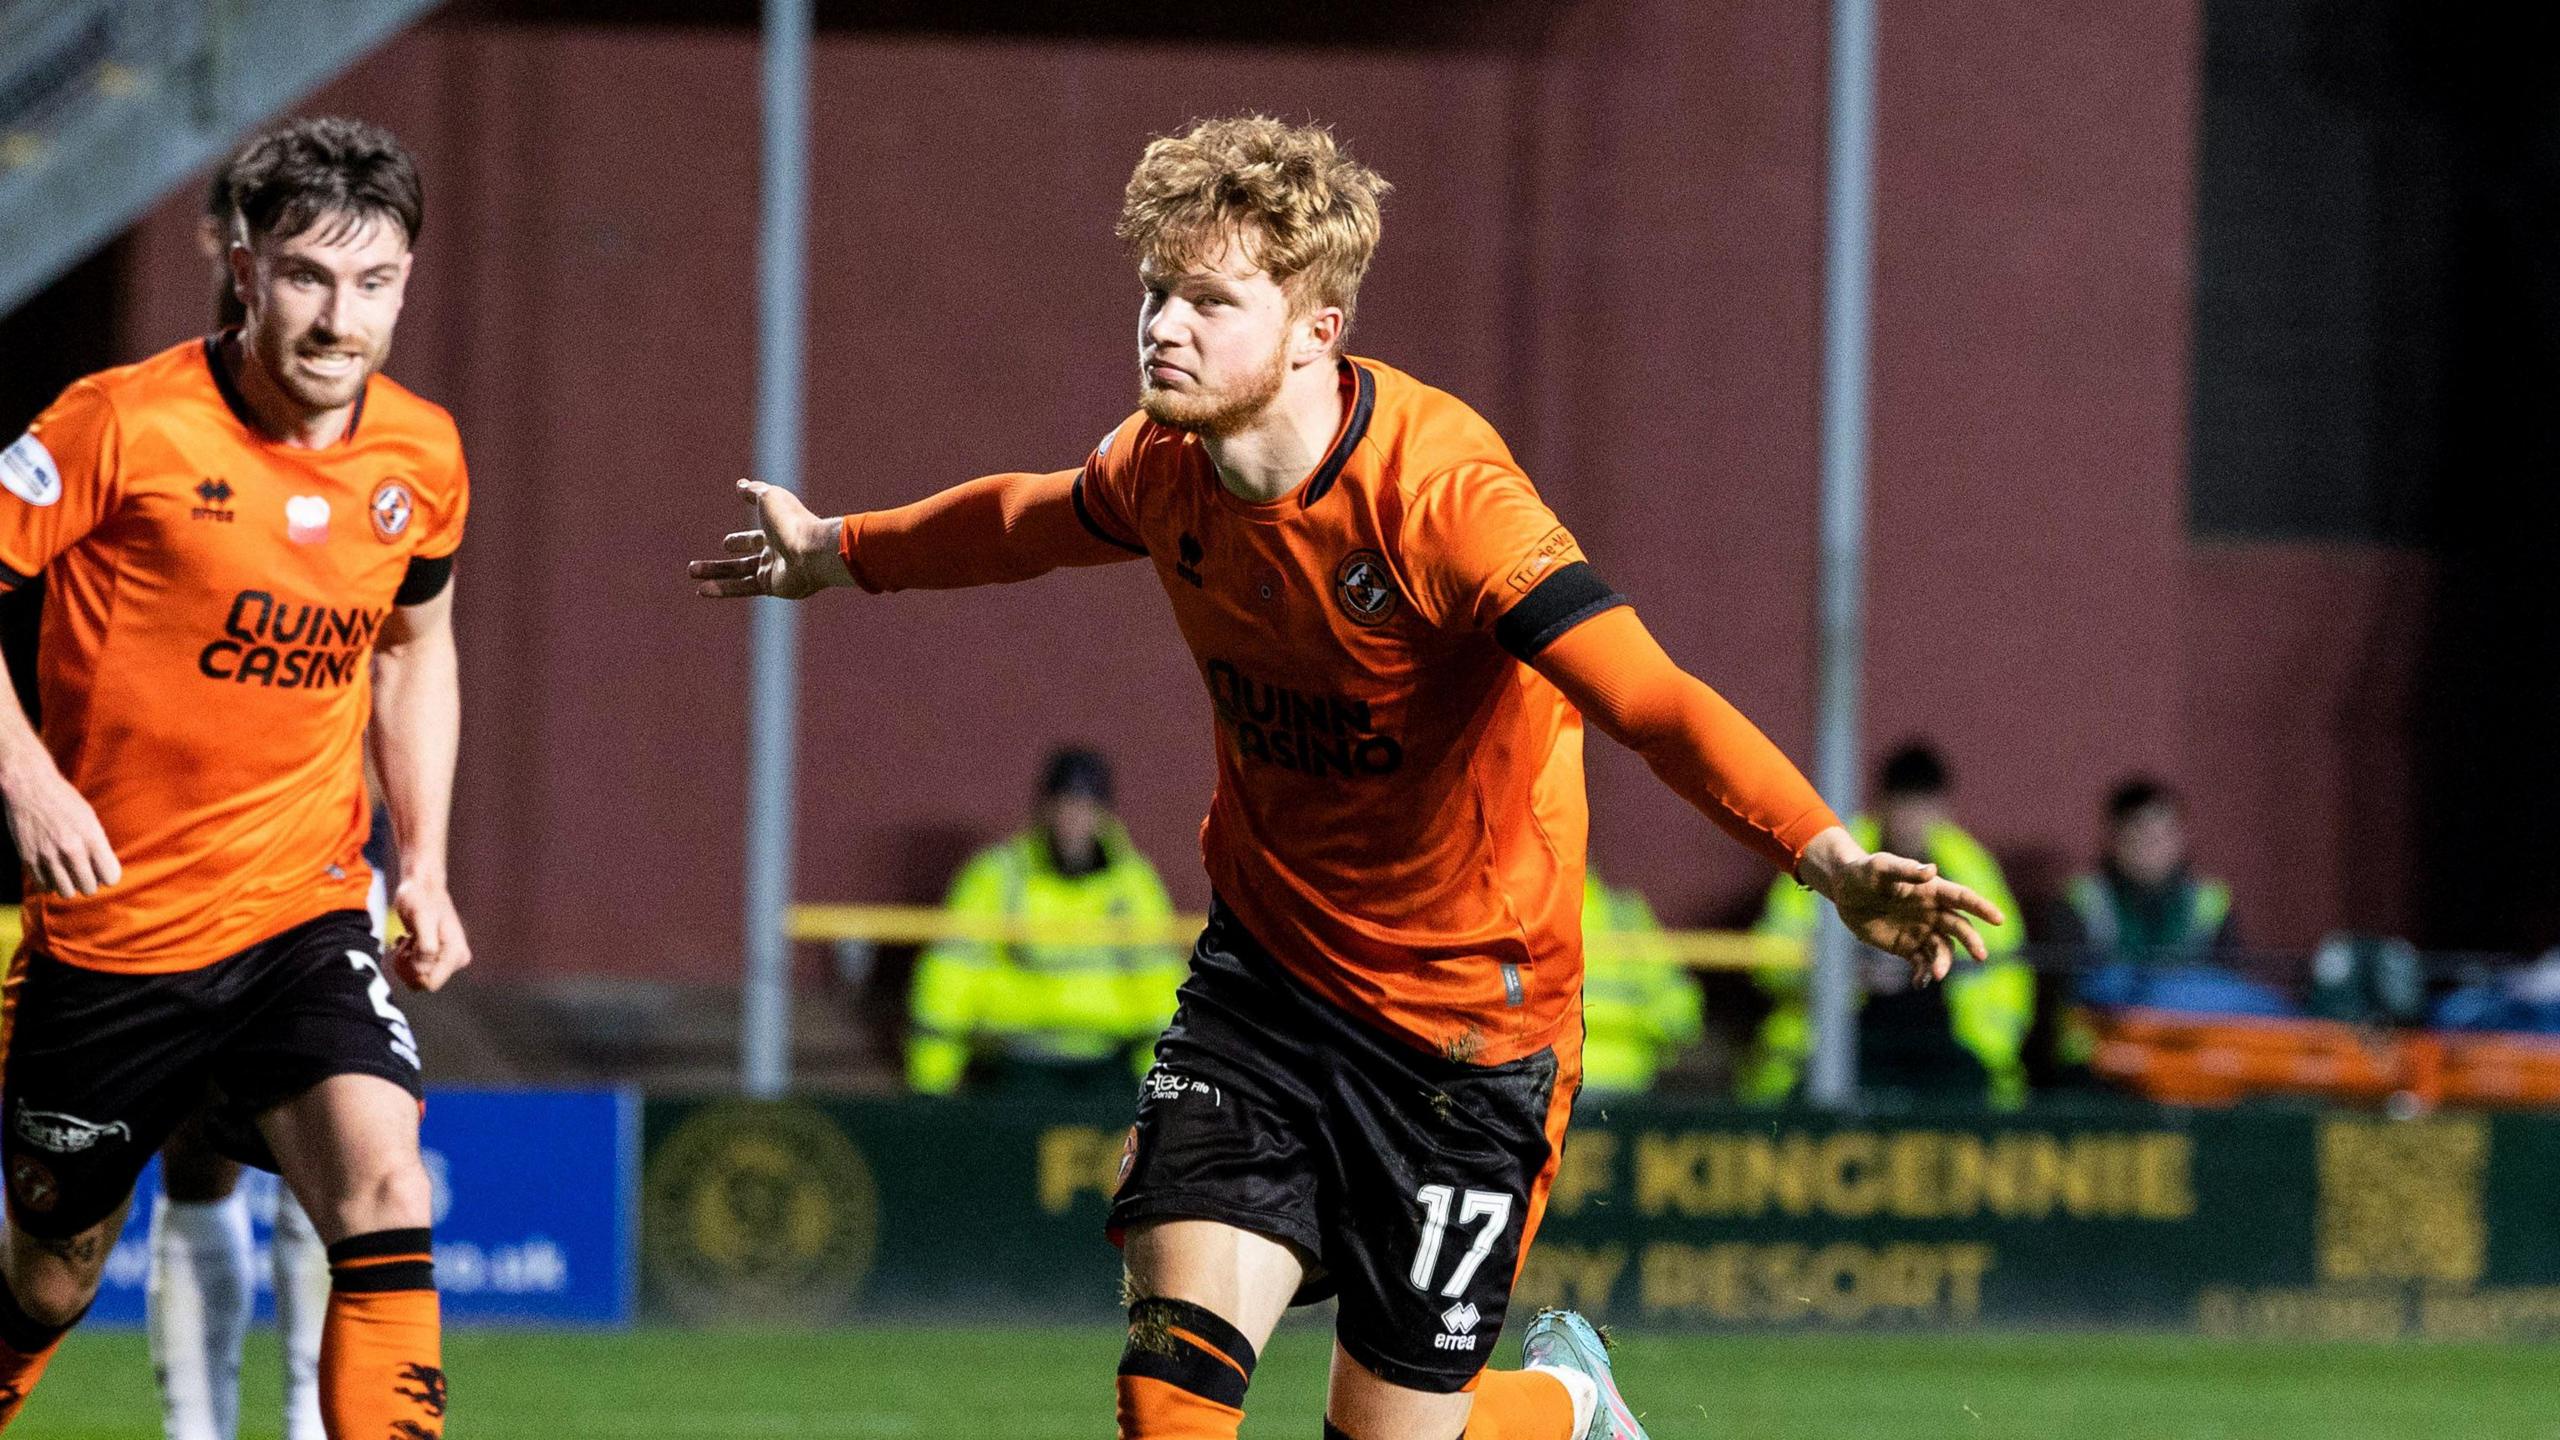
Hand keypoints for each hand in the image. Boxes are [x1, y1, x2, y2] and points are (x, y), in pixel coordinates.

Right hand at [3, 761, 119, 896]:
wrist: (29, 787)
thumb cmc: (64, 801)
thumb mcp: (90, 819)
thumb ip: (98, 845)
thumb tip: (105, 874)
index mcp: (91, 836)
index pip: (111, 877)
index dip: (109, 876)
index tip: (103, 871)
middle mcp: (71, 848)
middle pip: (89, 888)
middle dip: (90, 883)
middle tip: (85, 873)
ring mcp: (48, 855)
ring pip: (66, 892)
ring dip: (70, 886)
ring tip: (68, 873)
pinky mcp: (28, 858)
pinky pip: (44, 887)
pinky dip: (50, 883)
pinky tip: (52, 872)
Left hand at [389, 876, 471, 990]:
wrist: (421, 887)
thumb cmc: (421, 899)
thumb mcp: (422, 918)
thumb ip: (426, 945)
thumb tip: (426, 967)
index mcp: (456, 953)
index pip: (430, 982)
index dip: (414, 969)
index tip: (410, 946)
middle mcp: (456, 960)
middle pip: (423, 982)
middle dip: (407, 965)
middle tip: (405, 942)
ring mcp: (447, 960)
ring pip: (417, 978)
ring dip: (404, 961)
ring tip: (406, 940)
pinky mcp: (438, 958)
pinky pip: (416, 972)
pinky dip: (405, 958)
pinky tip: (407, 940)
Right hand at [688, 479, 847, 599]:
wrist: (811, 551)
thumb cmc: (792, 521)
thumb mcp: (769, 497)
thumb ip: (754, 491)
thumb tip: (741, 484)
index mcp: (778, 533)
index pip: (756, 538)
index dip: (742, 541)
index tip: (726, 543)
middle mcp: (776, 554)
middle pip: (744, 562)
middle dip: (721, 564)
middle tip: (696, 566)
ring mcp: (775, 571)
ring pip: (739, 575)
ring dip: (715, 575)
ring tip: (691, 573)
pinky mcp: (772, 586)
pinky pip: (743, 588)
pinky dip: (722, 589)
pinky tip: (701, 590)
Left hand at [1796, 828, 2004, 985]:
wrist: (1844, 891)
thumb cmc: (1864, 872)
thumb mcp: (1880, 867)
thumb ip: (1905, 870)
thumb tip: (1931, 870)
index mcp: (1932, 890)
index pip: (1962, 898)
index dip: (1981, 907)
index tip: (1998, 919)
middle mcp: (1932, 912)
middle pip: (1959, 927)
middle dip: (1971, 941)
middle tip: (1980, 956)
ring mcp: (1921, 931)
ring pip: (1942, 949)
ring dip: (1944, 962)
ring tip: (1938, 974)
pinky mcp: (1906, 947)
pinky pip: (1921, 963)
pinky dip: (1924, 974)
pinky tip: (1920, 982)